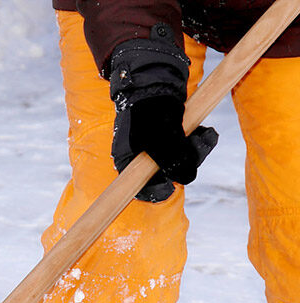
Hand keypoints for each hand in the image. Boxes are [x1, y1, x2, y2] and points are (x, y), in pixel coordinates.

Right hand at [109, 27, 217, 201]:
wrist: (155, 78)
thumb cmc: (150, 107)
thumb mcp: (161, 134)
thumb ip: (173, 157)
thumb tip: (188, 178)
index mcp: (129, 163)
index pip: (141, 188)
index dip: (157, 190)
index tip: (171, 187)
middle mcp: (142, 160)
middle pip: (166, 175)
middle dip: (187, 163)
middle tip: (200, 144)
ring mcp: (157, 150)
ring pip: (180, 161)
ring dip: (197, 151)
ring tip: (206, 135)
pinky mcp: (170, 139)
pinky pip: (186, 148)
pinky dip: (198, 141)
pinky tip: (205, 131)